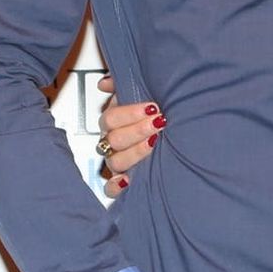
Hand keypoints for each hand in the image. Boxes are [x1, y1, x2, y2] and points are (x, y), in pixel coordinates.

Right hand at [96, 75, 164, 197]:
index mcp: (113, 120)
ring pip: (115, 161)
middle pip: (113, 139)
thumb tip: (104, 82)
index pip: (110, 118)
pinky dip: (115, 186)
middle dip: (138, 130)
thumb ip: (121, 83)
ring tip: (154, 143)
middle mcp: (112, 141)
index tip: (153, 107)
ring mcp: (116, 160)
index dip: (130, 113)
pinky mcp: (122, 180)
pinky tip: (127, 180)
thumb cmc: (153, 109)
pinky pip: (109, 189)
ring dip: (134, 153)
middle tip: (159, 123)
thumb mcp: (141, 91)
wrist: (167, 128)